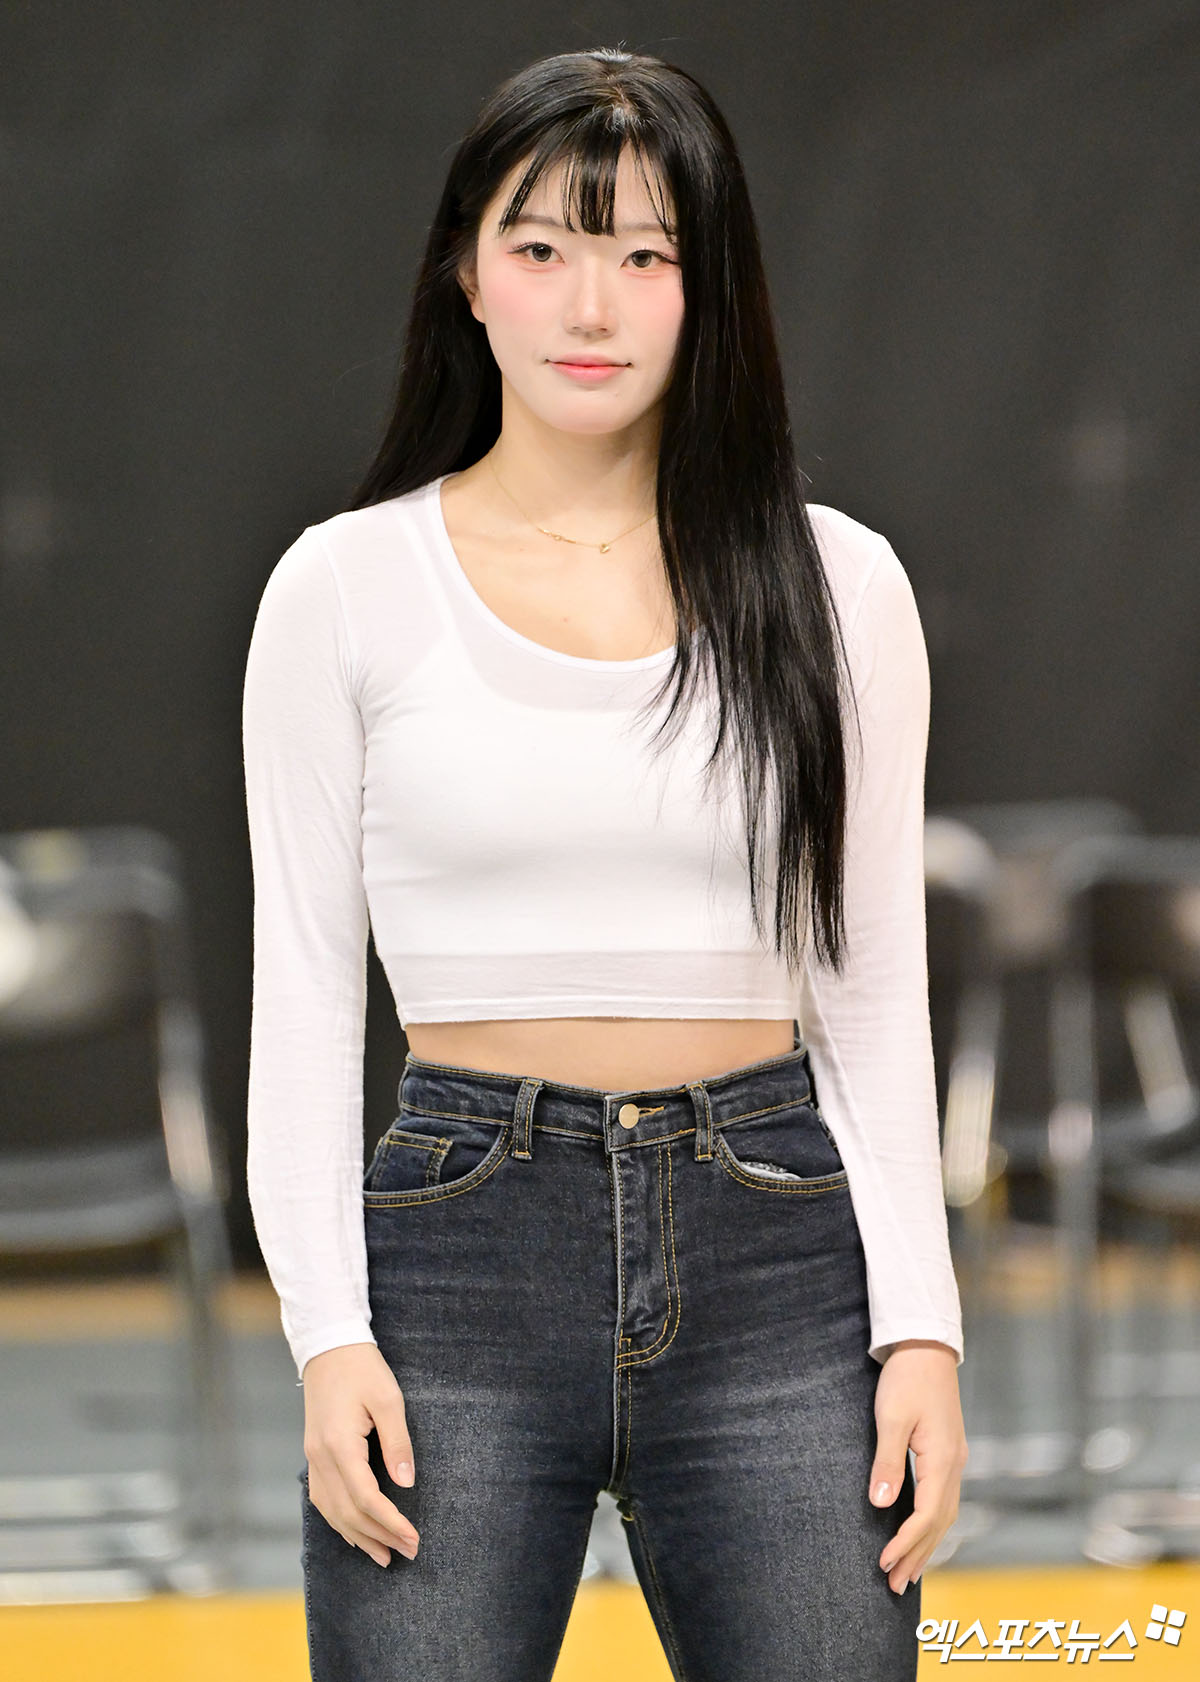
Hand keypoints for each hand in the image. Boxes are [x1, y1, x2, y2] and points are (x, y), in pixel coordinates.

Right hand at [301, 1342, 420, 1567]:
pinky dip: (340, 1522)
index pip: (365, 1498)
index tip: (413, 1538)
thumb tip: (407, 1483)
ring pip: (332, 1512)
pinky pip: (323, 1500)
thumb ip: (398, 1442)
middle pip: (348, 1513)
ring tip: (385, 1556)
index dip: (390, 1523)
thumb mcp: (389, 1398)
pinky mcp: (313, 1455)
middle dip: (379, 1537)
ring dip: (359, 1537)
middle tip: (408, 1553)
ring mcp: (312, 1458)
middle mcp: (320, 1457)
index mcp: (339, 1444)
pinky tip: (355, 1533)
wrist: (329, 1348)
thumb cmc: (363, 1369)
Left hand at [868, 1340, 967, 1593]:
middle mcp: (955, 1465)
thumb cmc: (906, 1378)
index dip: (906, 1544)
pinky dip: (932, 1524)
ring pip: (944, 1515)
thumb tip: (881, 1505)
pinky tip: (921, 1533)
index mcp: (943, 1460)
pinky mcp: (948, 1453)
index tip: (884, 1564)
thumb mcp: (891, 1418)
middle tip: (895, 1586)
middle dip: (917, 1556)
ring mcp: (955, 1460)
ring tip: (909, 1572)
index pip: (926, 1516)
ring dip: (926, 1545)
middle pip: (939, 1524)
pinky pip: (944, 1500)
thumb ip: (888, 1462)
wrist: (926, 1346)